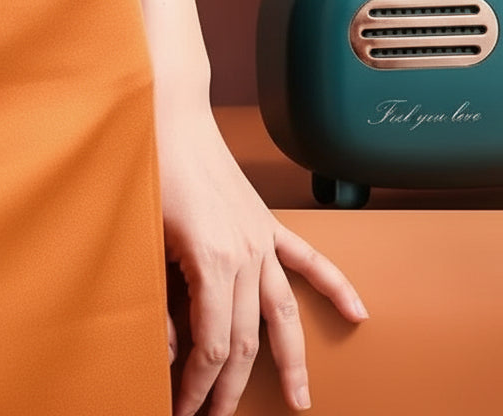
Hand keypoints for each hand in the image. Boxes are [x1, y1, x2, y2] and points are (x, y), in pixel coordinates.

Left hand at [160, 109, 367, 415]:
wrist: (170, 116)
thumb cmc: (151, 170)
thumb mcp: (145, 243)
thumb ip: (160, 302)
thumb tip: (172, 350)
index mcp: (212, 261)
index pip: (213, 346)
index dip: (198, 387)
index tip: (182, 411)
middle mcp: (246, 253)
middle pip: (247, 339)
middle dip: (231, 387)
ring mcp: (261, 237)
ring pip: (285, 312)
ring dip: (292, 359)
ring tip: (300, 399)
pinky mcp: (267, 221)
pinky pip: (308, 259)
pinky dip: (334, 286)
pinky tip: (357, 313)